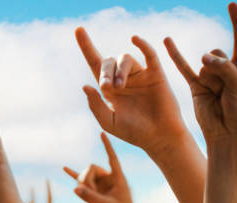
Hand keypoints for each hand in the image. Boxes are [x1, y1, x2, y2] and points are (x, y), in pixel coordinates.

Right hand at [64, 133, 139, 202]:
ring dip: (82, 184)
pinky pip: (82, 181)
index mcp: (118, 178)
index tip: (102, 133)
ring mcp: (101, 184)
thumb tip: (76, 189)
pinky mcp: (94, 191)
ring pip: (85, 175)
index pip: (112, 158)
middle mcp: (109, 178)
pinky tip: (64, 168)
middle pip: (91, 168)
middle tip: (87, 192)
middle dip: (85, 178)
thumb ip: (91, 198)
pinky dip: (73, 175)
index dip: (107, 146)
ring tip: (85, 196)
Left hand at [75, 28, 187, 154]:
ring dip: (119, 70)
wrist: (158, 138)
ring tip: (119, 87)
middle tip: (107, 87)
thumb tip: (85, 86)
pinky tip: (135, 39)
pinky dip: (143, 44)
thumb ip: (95, 105)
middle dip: (104, 72)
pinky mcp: (155, 74)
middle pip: (107, 62)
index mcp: (109, 89)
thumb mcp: (108, 122)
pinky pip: (149, 54)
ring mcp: (139, 75)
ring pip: (124, 58)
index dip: (86, 46)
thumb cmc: (133, 132)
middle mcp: (123, 78)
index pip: (95, 63)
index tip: (78, 30)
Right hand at [164, 3, 236, 149]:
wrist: (226, 134)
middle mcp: (226, 69)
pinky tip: (167, 42)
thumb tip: (202, 57)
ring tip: (215, 95)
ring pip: (204, 64)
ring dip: (211, 79)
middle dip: (220, 68)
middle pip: (218, 53)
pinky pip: (183, 69)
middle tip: (225, 89)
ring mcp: (209, 76)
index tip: (231, 5)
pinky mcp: (195, 86)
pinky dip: (175, 55)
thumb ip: (224, 68)